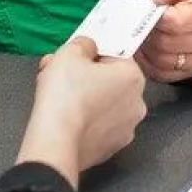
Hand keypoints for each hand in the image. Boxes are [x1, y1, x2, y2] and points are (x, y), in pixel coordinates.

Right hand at [16, 36, 146, 187]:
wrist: (55, 144)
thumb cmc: (65, 98)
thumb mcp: (69, 53)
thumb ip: (83, 43)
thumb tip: (87, 47)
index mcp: (133, 76)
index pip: (116, 54)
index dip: (92, 53)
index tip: (77, 57)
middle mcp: (136, 103)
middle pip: (109, 80)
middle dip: (85, 75)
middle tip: (60, 73)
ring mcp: (126, 128)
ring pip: (103, 103)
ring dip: (83, 96)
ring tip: (56, 96)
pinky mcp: (111, 147)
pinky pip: (98, 125)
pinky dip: (84, 120)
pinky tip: (64, 117)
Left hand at [136, 0, 191, 82]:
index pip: (174, 22)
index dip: (156, 17)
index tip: (151, 9)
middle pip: (166, 43)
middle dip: (149, 32)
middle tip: (144, 22)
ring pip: (162, 60)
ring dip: (147, 48)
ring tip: (145, 34)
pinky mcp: (189, 72)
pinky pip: (161, 73)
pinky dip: (148, 63)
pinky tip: (146, 48)